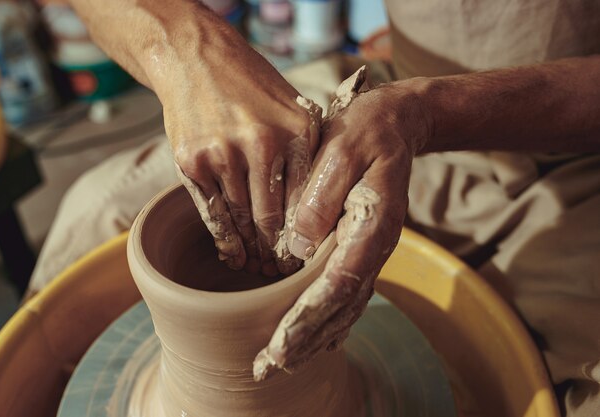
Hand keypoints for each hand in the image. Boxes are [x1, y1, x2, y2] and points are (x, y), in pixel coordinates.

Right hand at [149, 10, 321, 274]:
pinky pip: (212, 212)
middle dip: (278, 251)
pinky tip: (234, 254)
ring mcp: (223, 155)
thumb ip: (307, 153)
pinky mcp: (192, 162)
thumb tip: (318, 204)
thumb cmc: (253, 88)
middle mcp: (260, 145)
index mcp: (295, 133)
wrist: (197, 59)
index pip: (305, 201)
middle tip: (282, 272)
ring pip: (242, 219)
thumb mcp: (293, 110)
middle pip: (272, 217)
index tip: (305, 258)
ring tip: (259, 268)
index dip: (305, 236)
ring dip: (252, 249)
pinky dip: (225, 238)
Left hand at [254, 67, 430, 379]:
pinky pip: (347, 294)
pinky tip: (312, 338)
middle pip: (341, 307)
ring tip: (282, 363)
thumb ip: (322, 196)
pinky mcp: (360, 248)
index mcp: (371, 226)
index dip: (308, 317)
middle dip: (305, 341)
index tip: (279, 345)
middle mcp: (374, 247)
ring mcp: (370, 250)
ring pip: (345, 307)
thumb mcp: (342, 149)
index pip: (339, 283)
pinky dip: (328, 321)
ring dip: (314, 338)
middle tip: (268, 368)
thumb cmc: (367, 131)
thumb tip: (295, 246)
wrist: (396, 124)